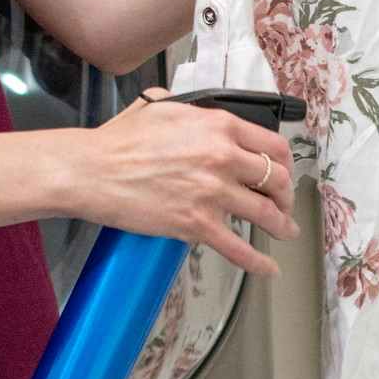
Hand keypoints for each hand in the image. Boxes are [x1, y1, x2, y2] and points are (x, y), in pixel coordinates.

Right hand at [74, 90, 299, 275]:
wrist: (92, 170)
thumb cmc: (121, 140)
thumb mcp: (165, 108)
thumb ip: (197, 114)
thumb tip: (209, 120)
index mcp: (220, 126)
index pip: (273, 146)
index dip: (285, 164)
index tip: (284, 174)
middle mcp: (223, 157)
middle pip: (277, 180)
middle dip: (286, 196)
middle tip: (283, 205)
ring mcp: (213, 192)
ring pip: (265, 214)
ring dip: (282, 226)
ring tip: (285, 232)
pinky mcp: (197, 223)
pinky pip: (239, 248)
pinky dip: (258, 262)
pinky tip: (269, 269)